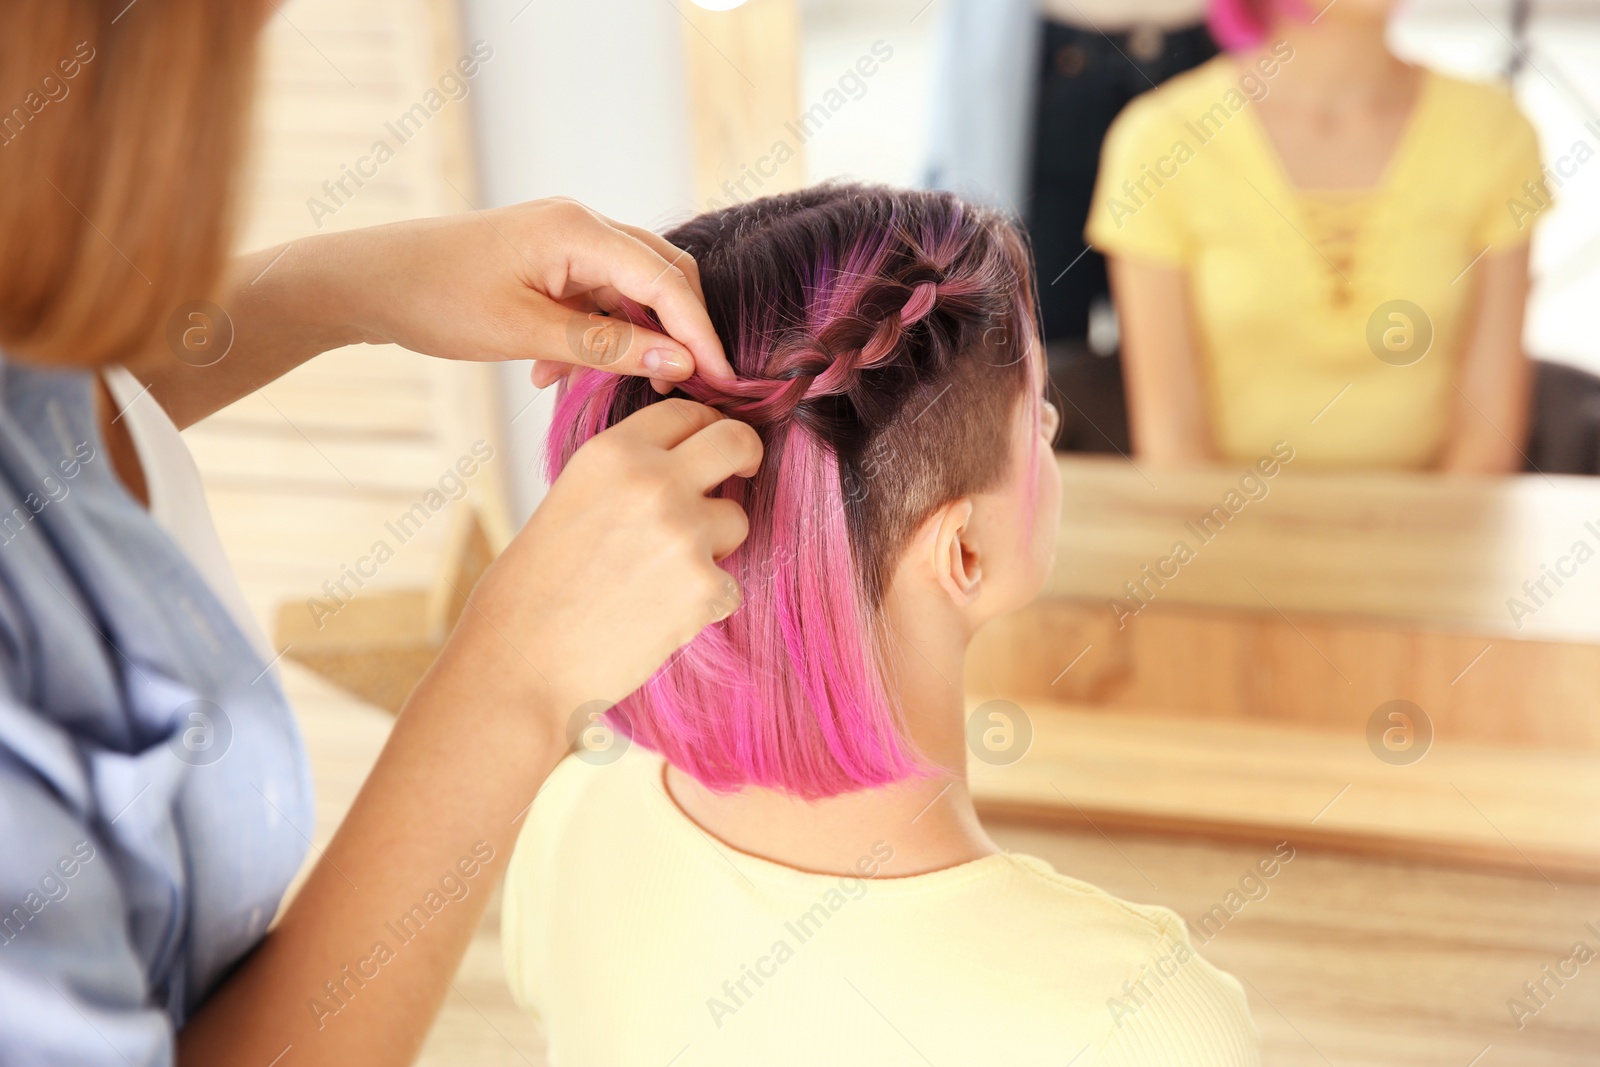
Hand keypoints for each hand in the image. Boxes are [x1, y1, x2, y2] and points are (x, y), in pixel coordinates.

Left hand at [321, 197, 732, 388]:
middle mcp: (580, 225)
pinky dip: (591, 337)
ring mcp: (564, 240)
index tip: (723, 381)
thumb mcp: (527, 335)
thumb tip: (680, 362)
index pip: (667, 281)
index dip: (701, 333)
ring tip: (600, 387)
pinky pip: (593, 298)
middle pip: (661, 276)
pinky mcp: (547, 261)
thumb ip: (607, 348)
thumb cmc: (437, 300)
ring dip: (626, 341)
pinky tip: (552, 375)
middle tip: (690, 387)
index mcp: (578, 230)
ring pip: (627, 292)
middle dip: (678, 332)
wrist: (367, 282)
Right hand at [449, 399, 760, 714]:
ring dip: (714, 545)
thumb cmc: (533, 590)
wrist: (520, 663)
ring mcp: (683, 532)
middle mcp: (653, 481)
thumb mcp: (571, 498)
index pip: (687, 412)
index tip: (713, 444)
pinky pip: (730, 583)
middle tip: (742, 475)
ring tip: (659, 577)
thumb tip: (684, 461)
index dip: (706, 427)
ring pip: (736, 519)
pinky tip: (657, 617)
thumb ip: (626, 474)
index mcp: (613, 452)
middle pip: (735, 442)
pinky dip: (704, 603)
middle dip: (744, 457)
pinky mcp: (704, 586)